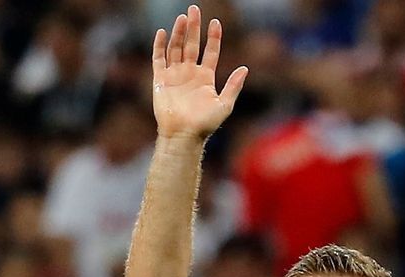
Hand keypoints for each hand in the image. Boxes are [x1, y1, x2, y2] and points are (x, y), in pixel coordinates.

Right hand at [152, 5, 246, 139]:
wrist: (183, 135)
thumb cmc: (204, 124)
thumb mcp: (225, 105)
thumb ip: (234, 86)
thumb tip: (245, 68)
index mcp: (205, 77)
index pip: (210, 51)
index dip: (213, 37)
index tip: (215, 22)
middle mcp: (190, 73)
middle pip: (192, 44)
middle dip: (193, 27)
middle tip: (194, 9)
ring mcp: (174, 75)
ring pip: (176, 48)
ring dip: (179, 33)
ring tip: (182, 18)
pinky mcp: (160, 80)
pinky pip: (159, 59)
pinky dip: (159, 46)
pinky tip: (162, 32)